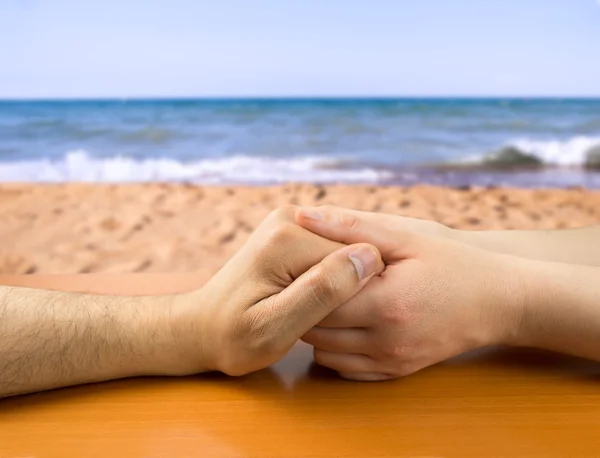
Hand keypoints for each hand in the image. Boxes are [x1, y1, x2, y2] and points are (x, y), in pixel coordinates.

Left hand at [173, 206, 383, 376]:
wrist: (204, 326)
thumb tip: (366, 257)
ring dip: (338, 286)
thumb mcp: (276, 326)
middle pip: (349, 251)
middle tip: (316, 319)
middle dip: (345, 288)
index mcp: (287, 237)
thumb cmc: (235, 337)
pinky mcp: (294, 233)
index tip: (334, 320)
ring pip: (343, 254)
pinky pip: (330, 255)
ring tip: (310, 312)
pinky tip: (309, 301)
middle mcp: (291, 217)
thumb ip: (321, 292)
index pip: (355, 256)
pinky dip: (328, 280)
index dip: (358, 293)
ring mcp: (292, 222)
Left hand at [296, 206, 525, 379]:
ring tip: (320, 300)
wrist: (499, 302)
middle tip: (301, 281)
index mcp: (385, 304)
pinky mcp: (397, 371)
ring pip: (325, 354)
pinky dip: (334, 350)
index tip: (295, 263)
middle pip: (317, 330)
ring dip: (316, 329)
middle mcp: (385, 340)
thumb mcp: (405, 237)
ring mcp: (391, 361)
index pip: (317, 300)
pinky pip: (346, 370)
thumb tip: (302, 214)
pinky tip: (341, 325)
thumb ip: (350, 227)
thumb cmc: (453, 263)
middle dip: (304, 304)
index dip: (300, 280)